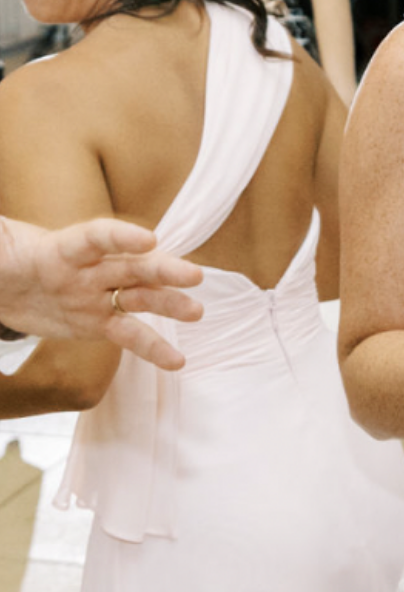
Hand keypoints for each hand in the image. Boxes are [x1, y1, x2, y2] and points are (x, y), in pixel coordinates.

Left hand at [0, 217, 202, 370]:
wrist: (7, 284)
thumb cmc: (5, 259)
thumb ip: (3, 238)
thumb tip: (0, 230)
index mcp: (67, 246)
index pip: (98, 237)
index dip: (123, 237)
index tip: (150, 241)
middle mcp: (92, 269)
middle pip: (133, 266)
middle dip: (164, 270)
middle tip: (194, 276)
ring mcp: (100, 295)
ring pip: (141, 298)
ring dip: (170, 304)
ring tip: (197, 312)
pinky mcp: (100, 322)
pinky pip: (130, 335)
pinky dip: (154, 348)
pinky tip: (177, 361)